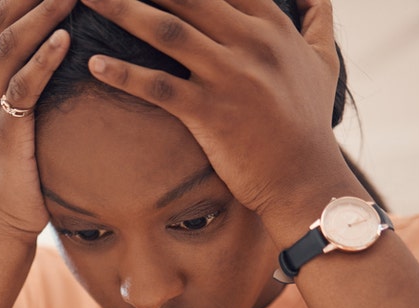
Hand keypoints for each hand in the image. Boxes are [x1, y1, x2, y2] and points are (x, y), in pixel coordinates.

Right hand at [0, 0, 77, 241]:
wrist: (1, 221)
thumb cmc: (23, 166)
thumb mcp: (20, 113)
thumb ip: (30, 77)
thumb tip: (60, 42)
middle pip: (1, 15)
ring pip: (10, 45)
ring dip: (43, 11)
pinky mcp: (3, 132)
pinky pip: (22, 88)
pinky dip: (44, 61)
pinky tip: (66, 40)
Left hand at [77, 0, 354, 224]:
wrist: (306, 180)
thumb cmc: (309, 122)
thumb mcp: (324, 61)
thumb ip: (318, 18)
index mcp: (273, 26)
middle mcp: (251, 43)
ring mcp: (230, 76)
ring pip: (166, 31)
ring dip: (122, 11)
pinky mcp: (211, 113)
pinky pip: (159, 87)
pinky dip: (125, 74)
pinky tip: (94, 64)